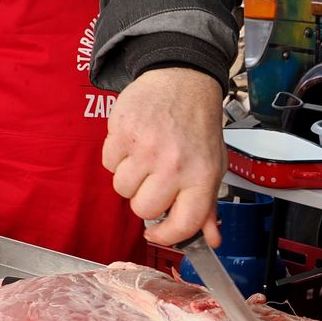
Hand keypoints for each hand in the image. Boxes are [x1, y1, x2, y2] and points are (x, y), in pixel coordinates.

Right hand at [103, 67, 224, 246]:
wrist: (183, 80)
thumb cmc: (198, 126)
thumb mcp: (212, 166)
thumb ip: (207, 206)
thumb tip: (211, 240)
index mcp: (202, 176)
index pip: (182, 225)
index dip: (166, 236)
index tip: (156, 233)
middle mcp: (174, 164)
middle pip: (143, 209)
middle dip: (144, 200)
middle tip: (153, 180)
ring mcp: (146, 147)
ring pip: (121, 189)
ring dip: (130, 178)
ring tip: (145, 157)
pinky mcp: (122, 132)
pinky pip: (108, 164)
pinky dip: (117, 157)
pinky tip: (134, 143)